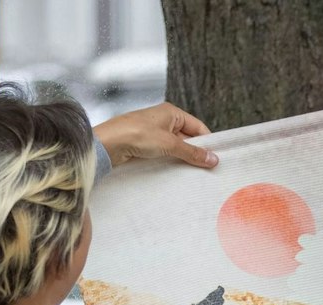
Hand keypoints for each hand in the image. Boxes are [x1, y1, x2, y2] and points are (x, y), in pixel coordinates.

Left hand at [95, 103, 216, 168]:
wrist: (107, 143)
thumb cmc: (136, 134)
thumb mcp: (170, 144)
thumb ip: (192, 152)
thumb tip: (213, 158)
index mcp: (171, 112)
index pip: (197, 127)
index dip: (207, 142)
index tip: (215, 158)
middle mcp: (163, 120)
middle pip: (187, 138)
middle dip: (195, 152)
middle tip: (206, 169)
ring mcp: (153, 133)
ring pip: (175, 147)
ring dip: (182, 159)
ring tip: (192, 173)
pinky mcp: (144, 145)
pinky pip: (163, 154)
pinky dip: (169, 162)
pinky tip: (174, 173)